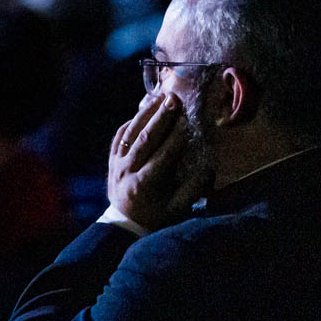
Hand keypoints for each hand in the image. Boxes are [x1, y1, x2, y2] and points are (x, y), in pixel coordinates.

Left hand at [106, 92, 211, 232]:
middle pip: (144, 140)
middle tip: (173, 100)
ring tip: (160, 98)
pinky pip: (119, 136)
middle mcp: (127, 172)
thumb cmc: (157, 215)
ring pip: (130, 134)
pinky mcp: (111, 159)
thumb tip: (209, 167)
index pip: (162, 157)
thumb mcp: (177, 209)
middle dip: (160, 118)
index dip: (175, 139)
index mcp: (144, 185)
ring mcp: (116, 164)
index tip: (187, 122)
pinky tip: (143, 110)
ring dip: (145, 114)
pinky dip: (130, 122)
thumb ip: (193, 189)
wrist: (125, 223)